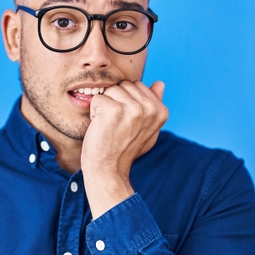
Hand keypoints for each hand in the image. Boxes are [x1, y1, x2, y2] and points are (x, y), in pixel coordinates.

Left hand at [81, 80, 168, 218]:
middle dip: (115, 102)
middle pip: (124, 85)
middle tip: (116, 126)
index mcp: (160, 111)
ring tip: (109, 126)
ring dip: (104, 107)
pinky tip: (100, 128)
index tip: (126, 123)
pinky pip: (97, 99)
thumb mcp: (147, 129)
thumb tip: (159, 83)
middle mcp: (149, 108)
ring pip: (110, 90)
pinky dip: (93, 113)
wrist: (109, 170)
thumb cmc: (125, 150)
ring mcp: (132, 108)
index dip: (126, 102)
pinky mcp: (113, 110)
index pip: (137, 86)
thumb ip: (154, 106)